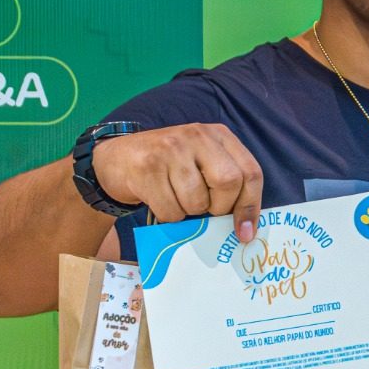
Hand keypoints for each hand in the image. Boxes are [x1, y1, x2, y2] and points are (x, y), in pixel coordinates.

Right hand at [92, 124, 263, 240]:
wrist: (117, 159)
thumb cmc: (168, 168)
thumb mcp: (201, 163)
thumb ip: (225, 184)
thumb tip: (245, 229)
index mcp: (218, 135)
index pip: (250, 172)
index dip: (250, 206)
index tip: (245, 233)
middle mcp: (197, 135)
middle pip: (228, 182)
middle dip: (219, 208)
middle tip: (205, 210)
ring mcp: (171, 148)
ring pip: (197, 200)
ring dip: (189, 212)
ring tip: (176, 198)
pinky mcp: (147, 166)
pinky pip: (171, 210)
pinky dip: (169, 216)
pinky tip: (159, 200)